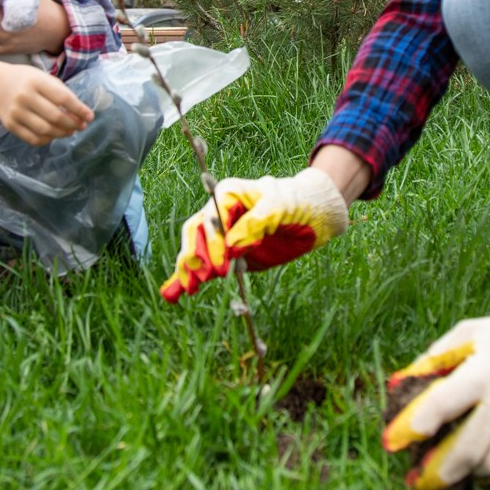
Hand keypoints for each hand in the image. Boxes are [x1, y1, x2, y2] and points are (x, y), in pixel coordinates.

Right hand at [0, 65, 92, 145]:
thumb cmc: (27, 81)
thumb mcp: (44, 78)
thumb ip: (61, 93)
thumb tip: (80, 114)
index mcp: (36, 82)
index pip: (62, 98)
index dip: (79, 109)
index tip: (90, 117)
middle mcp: (25, 97)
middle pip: (55, 116)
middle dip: (73, 124)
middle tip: (81, 126)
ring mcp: (16, 112)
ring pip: (45, 130)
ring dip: (62, 133)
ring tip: (70, 131)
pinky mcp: (10, 125)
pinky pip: (33, 139)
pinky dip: (47, 140)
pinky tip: (54, 135)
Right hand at [159, 167, 349, 301]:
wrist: (315, 215)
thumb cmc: (297, 203)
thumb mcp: (280, 206)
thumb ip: (255, 223)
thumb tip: (232, 246)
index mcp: (228, 195)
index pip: (210, 219)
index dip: (212, 242)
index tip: (221, 264)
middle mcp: (219, 214)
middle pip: (195, 234)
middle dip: (194, 257)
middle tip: (200, 279)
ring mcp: (222, 236)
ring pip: (195, 251)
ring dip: (189, 270)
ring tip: (187, 290)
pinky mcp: (228, 256)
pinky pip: (205, 266)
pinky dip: (189, 278)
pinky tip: (174, 294)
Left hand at [382, 285, 489, 489]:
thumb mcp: (469, 333)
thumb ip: (435, 359)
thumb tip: (402, 385)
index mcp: (484, 373)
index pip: (443, 405)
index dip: (415, 426)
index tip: (395, 441)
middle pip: (467, 450)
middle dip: (438, 471)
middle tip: (420, 479)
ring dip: (468, 472)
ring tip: (453, 467)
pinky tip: (482, 464)